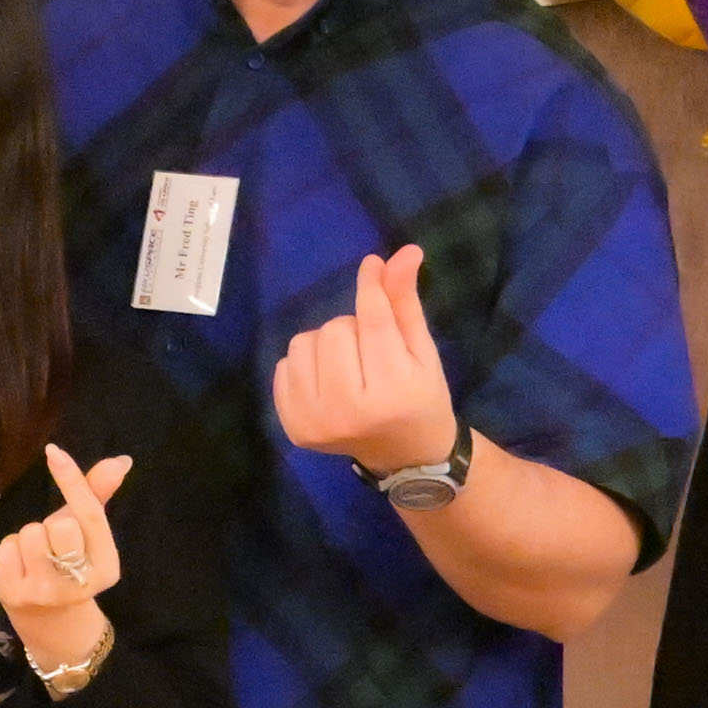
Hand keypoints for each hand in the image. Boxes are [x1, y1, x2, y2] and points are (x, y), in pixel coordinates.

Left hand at [0, 445, 130, 674]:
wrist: (50, 619)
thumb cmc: (71, 564)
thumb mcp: (90, 535)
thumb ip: (99, 496)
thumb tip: (121, 460)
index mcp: (105, 565)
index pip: (88, 515)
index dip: (71, 480)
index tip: (53, 452)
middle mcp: (77, 581)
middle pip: (58, 524)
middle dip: (54, 524)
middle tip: (56, 543)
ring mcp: (42, 590)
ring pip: (29, 532)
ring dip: (31, 537)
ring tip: (38, 556)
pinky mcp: (12, 592)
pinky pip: (6, 546)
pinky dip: (11, 550)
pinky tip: (21, 567)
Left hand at [271, 247, 462, 477]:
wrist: (404, 454)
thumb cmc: (420, 397)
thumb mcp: (422, 351)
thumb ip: (406, 304)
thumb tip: (403, 253)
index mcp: (393, 391)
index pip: (374, 323)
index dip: (372, 287)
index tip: (371, 264)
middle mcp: (350, 410)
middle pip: (335, 329)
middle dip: (354, 329)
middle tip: (370, 352)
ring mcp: (316, 422)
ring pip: (304, 342)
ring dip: (326, 344)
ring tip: (349, 364)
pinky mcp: (294, 427)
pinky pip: (284, 365)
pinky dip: (306, 364)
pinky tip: (329, 381)